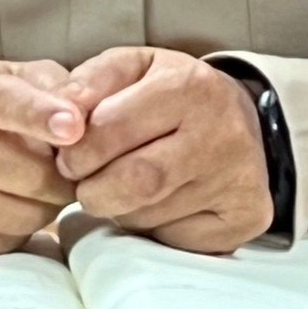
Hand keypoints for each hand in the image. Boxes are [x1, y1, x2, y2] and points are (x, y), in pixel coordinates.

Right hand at [0, 60, 83, 258]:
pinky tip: (7, 206)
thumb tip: (84, 112)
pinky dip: (18, 231)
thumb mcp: (22, 79)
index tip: (74, 127)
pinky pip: (2, 243)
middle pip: (31, 175)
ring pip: (23, 215)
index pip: (2, 102)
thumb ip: (56, 87)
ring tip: (33, 186)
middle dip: (63, 178)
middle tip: (64, 169)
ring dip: (44, 206)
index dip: (40, 115)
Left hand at [57, 47, 271, 252]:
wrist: (242, 119)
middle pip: (135, 182)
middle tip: (85, 185)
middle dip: (94, 190)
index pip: (111, 129)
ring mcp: (238, 178)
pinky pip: (177, 240)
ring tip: (123, 189)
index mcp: (189, 85)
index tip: (68, 158)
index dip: (77, 151)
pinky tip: (158, 205)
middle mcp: (222, 132)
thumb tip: (60, 115)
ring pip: (152, 216)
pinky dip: (154, 230)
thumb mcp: (132, 67)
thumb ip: (89, 82)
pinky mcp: (247, 216)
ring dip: (122, 209)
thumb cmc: (172, 93)